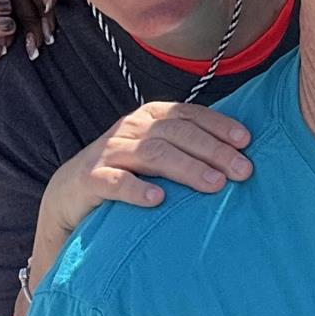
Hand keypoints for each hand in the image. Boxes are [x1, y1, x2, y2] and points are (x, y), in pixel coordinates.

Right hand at [37, 100, 256, 240]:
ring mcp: (109, 153)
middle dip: (213, 151)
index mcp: (151, 117)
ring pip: (153, 154)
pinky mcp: (89, 180)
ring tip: (214, 184)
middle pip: (177, 134)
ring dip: (187, 168)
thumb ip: (188, 148)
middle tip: (242, 170)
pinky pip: (114, 182)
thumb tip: (239, 157)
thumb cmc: (126, 171)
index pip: (190, 115)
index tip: (246, 142)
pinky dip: (136, 189)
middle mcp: (132, 129)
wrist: (68, 194)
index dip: (219, 125)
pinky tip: (158, 199)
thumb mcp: (156, 152)